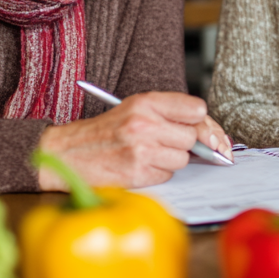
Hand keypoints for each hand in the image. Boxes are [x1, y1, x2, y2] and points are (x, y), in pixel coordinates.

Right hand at [37, 92, 227, 190]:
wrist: (67, 152)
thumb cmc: (105, 131)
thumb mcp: (134, 108)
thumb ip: (169, 113)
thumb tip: (210, 133)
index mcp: (146, 102)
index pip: (196, 109)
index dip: (202, 122)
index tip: (203, 130)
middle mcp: (145, 123)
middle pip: (192, 137)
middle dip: (184, 143)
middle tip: (165, 142)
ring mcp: (141, 150)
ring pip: (182, 159)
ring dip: (170, 160)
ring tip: (148, 153)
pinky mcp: (137, 173)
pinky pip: (167, 176)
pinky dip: (157, 173)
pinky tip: (139, 165)